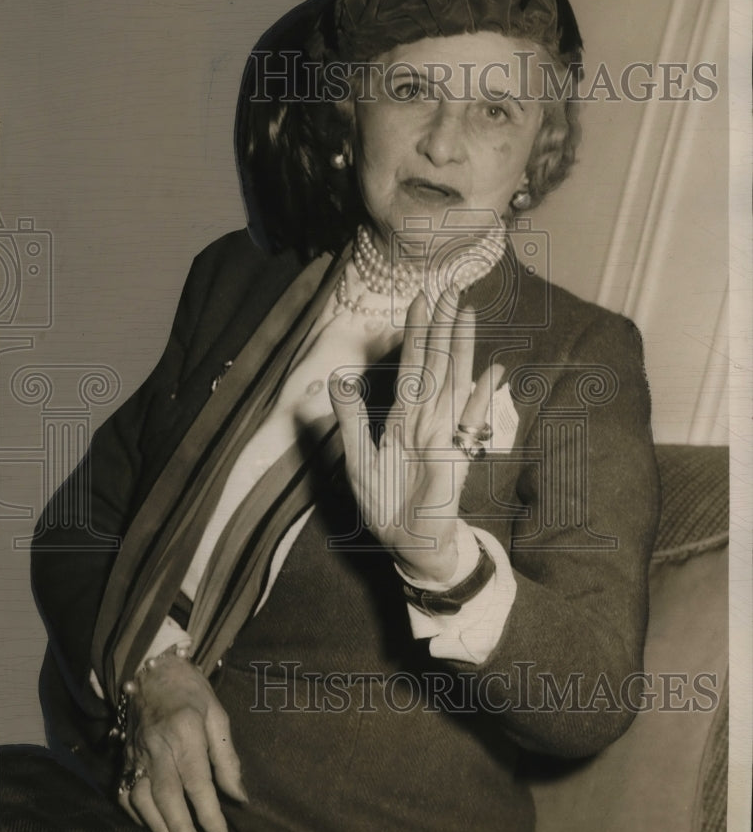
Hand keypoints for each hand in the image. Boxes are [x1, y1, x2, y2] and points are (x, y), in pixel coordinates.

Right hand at [117, 651, 245, 831]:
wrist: (151, 671)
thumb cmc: (190, 692)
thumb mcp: (217, 714)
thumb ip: (227, 757)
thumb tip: (240, 797)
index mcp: (185, 731)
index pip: (198, 781)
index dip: (210, 813)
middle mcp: (157, 746)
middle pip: (167, 795)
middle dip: (180, 830)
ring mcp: (136, 754)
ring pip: (142, 799)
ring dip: (159, 828)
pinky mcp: (123, 759)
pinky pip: (126, 794)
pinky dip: (138, 816)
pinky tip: (154, 826)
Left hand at [330, 290, 501, 584]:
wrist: (408, 544)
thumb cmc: (386, 503)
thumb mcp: (358, 458)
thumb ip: (352, 418)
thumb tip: (339, 379)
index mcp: (403, 418)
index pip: (411, 365)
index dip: (416, 333)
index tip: (420, 298)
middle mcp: (427, 419)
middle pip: (436, 363)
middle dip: (442, 326)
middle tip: (449, 286)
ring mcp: (445, 435)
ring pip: (452, 381)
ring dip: (460, 347)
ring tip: (466, 312)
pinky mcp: (455, 456)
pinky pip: (469, 422)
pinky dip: (480, 398)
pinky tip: (492, 372)